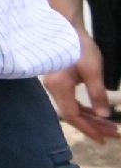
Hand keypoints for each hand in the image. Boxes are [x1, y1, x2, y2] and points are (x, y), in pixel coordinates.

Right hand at [48, 0, 114, 142]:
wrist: (67, 28)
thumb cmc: (79, 47)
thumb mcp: (93, 70)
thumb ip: (97, 94)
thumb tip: (104, 115)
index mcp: (59, 87)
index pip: (73, 115)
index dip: (88, 128)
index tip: (104, 139)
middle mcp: (54, 89)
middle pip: (73, 115)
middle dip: (94, 126)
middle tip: (113, 135)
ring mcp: (56, 86)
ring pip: (74, 109)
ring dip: (91, 119)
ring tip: (109, 126)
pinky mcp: (61, 82)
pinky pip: (73, 101)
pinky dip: (86, 109)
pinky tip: (97, 112)